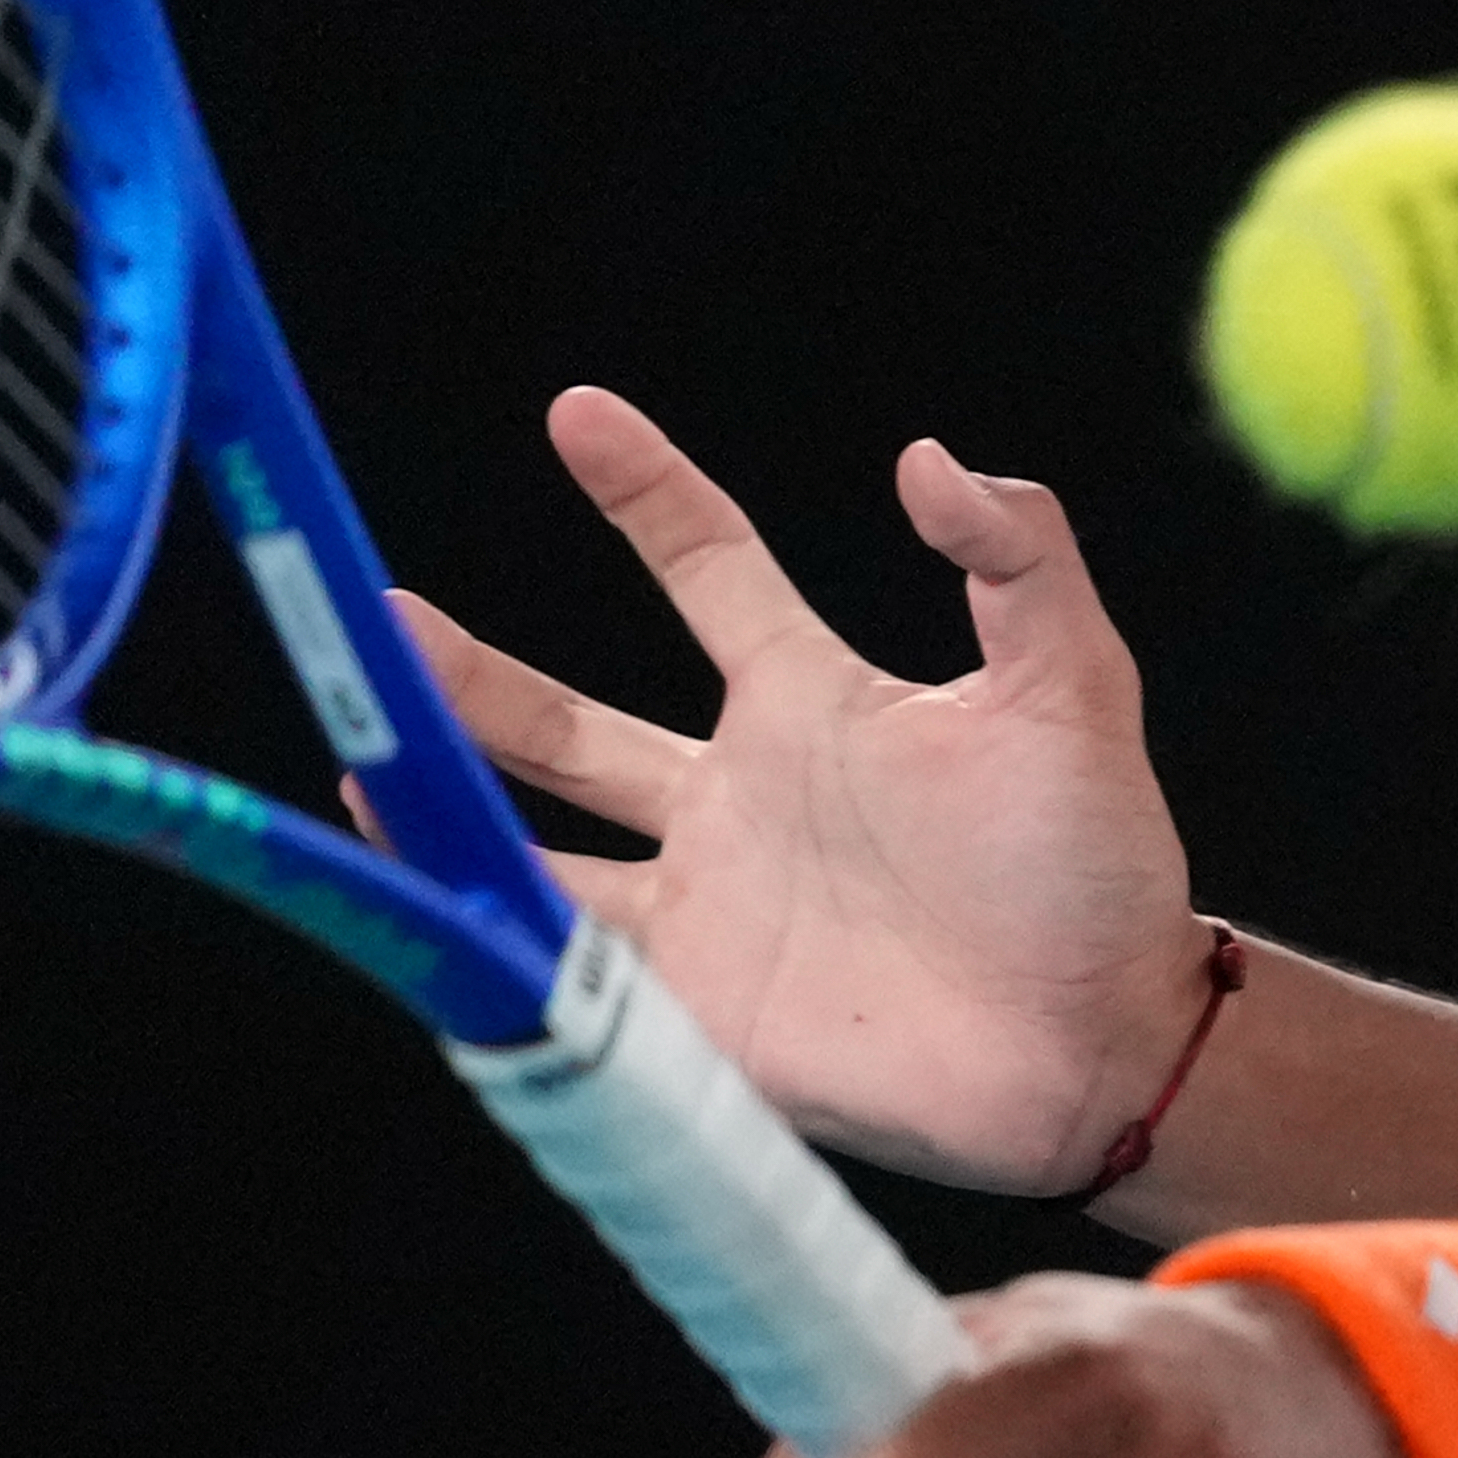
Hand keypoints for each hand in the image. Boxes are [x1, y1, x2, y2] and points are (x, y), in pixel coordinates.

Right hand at [395, 386, 1212, 1192]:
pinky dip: (489, 934)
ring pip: (536, 842)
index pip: (707, 569)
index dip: (645, 493)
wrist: (1103, 1043)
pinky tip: (417, 906)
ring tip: (354, 754)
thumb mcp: (1074, 687)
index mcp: (813, 701)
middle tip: (375, 614)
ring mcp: (708, 906)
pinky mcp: (698, 1008)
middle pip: (567, 723)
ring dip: (444, 804)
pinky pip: (567, 964)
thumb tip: (927, 458)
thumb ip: (1017, 561)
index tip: (576, 414)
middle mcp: (737, 796)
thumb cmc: (1096, 864)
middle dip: (468, 673)